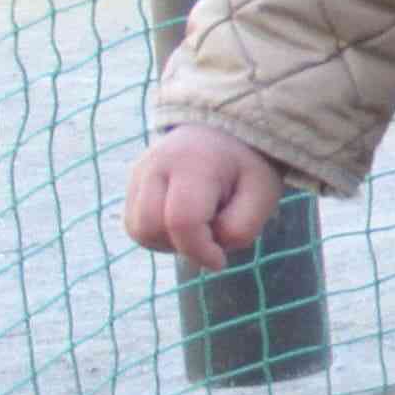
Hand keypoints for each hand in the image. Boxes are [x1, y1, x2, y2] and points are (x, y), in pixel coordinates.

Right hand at [124, 125, 285, 272]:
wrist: (225, 134)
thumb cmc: (247, 169)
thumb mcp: (262, 196)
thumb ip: (240, 229)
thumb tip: (207, 255)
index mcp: (192, 163)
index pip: (181, 221)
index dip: (200, 251)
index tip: (220, 260)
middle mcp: (155, 164)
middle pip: (150, 228)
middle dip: (181, 246)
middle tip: (210, 233)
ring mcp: (139, 172)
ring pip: (138, 231)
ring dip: (169, 242)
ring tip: (198, 224)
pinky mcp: (132, 183)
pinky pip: (136, 225)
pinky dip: (159, 234)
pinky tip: (182, 219)